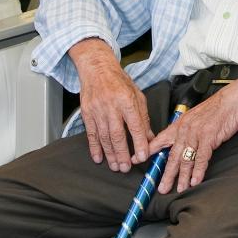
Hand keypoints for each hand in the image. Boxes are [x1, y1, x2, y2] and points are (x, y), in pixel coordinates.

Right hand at [70, 38, 152, 172]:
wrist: (97, 69)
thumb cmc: (120, 82)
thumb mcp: (137, 95)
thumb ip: (143, 118)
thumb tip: (150, 138)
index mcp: (127, 100)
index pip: (135, 125)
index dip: (139, 142)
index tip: (143, 156)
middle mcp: (111, 106)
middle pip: (117, 134)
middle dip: (122, 154)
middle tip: (126, 168)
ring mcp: (97, 110)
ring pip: (104, 137)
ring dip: (110, 154)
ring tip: (116, 166)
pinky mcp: (87, 113)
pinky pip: (91, 133)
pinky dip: (94, 147)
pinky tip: (98, 158)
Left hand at [148, 76, 237, 192]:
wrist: (233, 100)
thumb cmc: (217, 110)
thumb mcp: (196, 119)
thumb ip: (186, 131)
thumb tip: (180, 145)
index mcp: (180, 125)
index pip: (160, 139)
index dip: (148, 150)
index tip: (136, 160)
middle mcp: (185, 129)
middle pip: (172, 155)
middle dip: (166, 174)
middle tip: (162, 188)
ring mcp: (196, 133)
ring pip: (185, 158)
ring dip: (182, 176)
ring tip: (179, 188)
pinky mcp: (209, 137)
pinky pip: (201, 157)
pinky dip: (198, 171)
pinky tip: (195, 181)